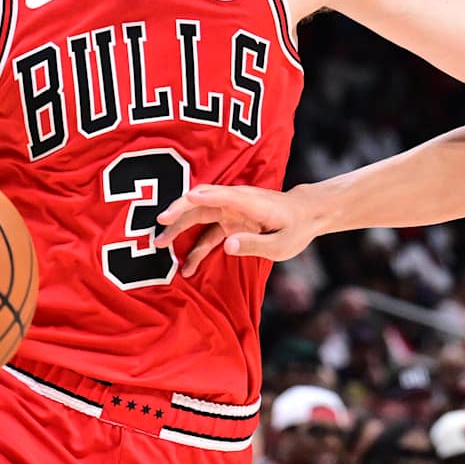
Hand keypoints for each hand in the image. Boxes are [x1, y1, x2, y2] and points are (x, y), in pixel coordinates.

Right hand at [155, 184, 325, 275]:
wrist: (305, 214)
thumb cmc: (295, 227)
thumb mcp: (281, 243)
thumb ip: (255, 244)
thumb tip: (226, 246)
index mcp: (250, 203)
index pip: (222, 196)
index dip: (201, 198)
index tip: (181, 203)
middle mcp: (235, 202)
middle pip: (201, 202)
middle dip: (179, 213)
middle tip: (159, 227)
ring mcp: (230, 211)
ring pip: (198, 216)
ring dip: (179, 229)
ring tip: (160, 245)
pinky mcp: (229, 221)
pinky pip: (207, 233)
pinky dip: (195, 247)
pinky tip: (186, 266)